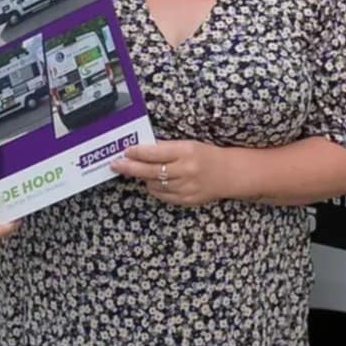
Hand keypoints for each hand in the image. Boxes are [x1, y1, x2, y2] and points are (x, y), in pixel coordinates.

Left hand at [111, 139, 232, 206]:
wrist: (229, 174)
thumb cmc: (207, 155)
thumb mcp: (189, 145)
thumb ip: (167, 149)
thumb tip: (141, 151)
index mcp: (186, 151)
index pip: (155, 153)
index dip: (137, 152)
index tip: (126, 151)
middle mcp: (185, 170)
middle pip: (150, 170)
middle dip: (130, 167)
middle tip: (116, 165)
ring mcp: (185, 187)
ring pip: (153, 184)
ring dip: (143, 178)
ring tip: (139, 172)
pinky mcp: (186, 200)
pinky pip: (162, 196)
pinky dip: (155, 189)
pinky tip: (153, 183)